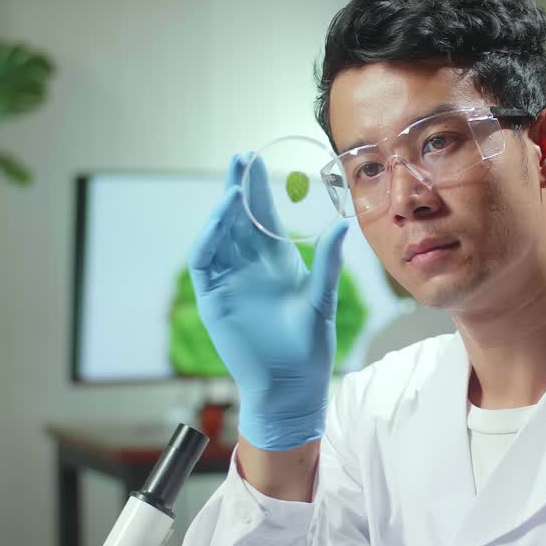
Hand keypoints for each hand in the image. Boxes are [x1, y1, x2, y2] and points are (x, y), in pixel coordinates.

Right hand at [187, 152, 349, 450]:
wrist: (291, 387)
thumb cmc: (310, 349)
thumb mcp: (322, 301)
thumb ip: (327, 264)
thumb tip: (342, 226)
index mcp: (277, 262)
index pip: (262, 216)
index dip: (256, 188)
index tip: (255, 160)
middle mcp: (249, 266)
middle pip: (236, 218)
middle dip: (236, 188)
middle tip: (239, 158)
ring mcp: (228, 281)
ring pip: (218, 235)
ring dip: (222, 209)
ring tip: (232, 186)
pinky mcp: (213, 299)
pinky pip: (203, 261)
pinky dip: (208, 238)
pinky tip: (220, 219)